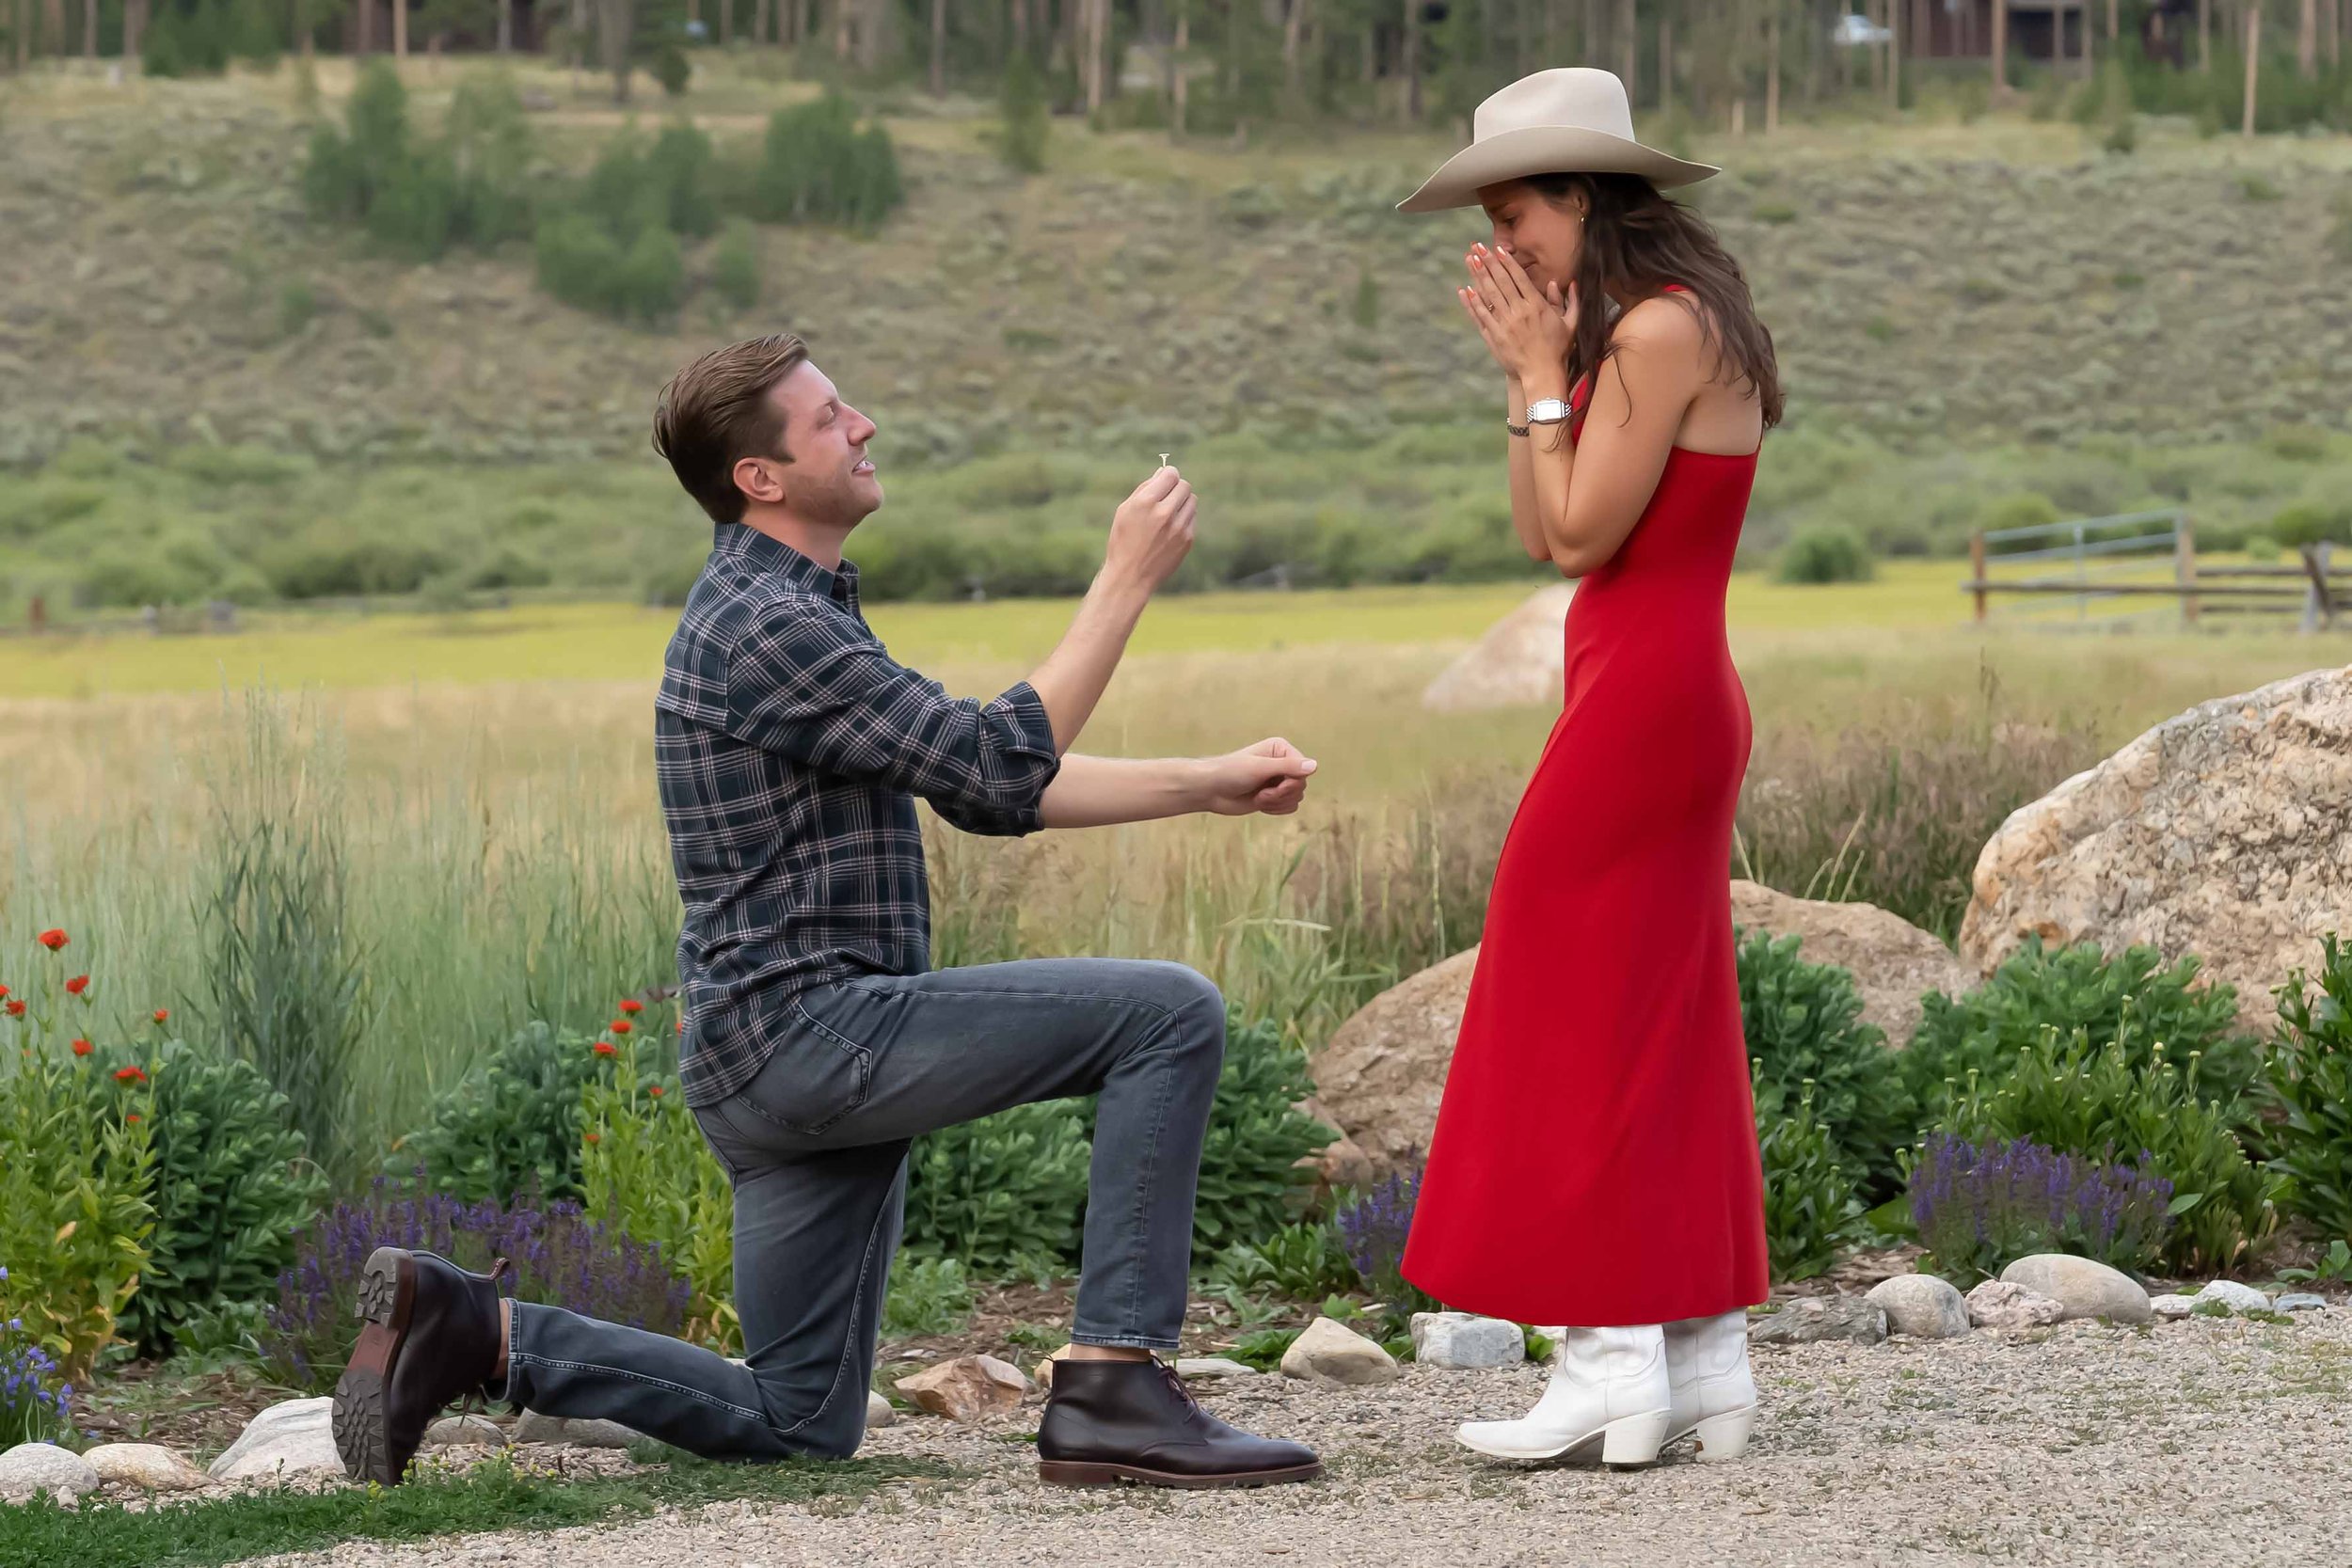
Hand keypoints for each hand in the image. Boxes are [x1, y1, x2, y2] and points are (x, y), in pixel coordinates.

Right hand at [1104, 465, 1196, 594]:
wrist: (1131, 575)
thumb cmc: (1123, 540)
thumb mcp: (1125, 510)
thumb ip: (1145, 488)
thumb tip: (1163, 472)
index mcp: (1145, 502)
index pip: (1171, 474)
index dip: (1168, 474)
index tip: (1165, 479)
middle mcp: (1164, 513)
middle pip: (1184, 485)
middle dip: (1176, 487)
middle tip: (1166, 496)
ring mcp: (1178, 528)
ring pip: (1192, 500)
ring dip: (1182, 502)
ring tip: (1168, 512)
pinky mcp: (1187, 540)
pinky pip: (1192, 517)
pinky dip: (1184, 517)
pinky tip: (1170, 527)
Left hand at [1199, 738, 1316, 816]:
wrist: (1210, 790)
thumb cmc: (1230, 773)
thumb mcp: (1260, 768)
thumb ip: (1288, 767)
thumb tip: (1315, 766)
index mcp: (1281, 749)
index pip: (1304, 769)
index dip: (1290, 783)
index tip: (1269, 785)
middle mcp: (1283, 763)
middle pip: (1301, 786)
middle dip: (1280, 795)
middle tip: (1261, 794)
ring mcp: (1279, 780)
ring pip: (1297, 798)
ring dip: (1277, 803)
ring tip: (1258, 798)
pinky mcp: (1274, 796)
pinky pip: (1290, 807)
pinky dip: (1276, 809)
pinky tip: (1259, 804)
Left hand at [1459, 243, 1574, 386]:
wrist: (1542, 374)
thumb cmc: (1558, 349)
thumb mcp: (1570, 323)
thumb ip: (1570, 301)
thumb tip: (1567, 282)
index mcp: (1536, 306)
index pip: (1519, 278)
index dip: (1507, 262)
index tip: (1497, 249)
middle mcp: (1519, 312)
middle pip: (1501, 282)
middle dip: (1488, 262)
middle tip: (1477, 246)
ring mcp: (1505, 324)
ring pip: (1489, 295)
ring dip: (1478, 276)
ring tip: (1469, 260)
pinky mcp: (1495, 336)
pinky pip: (1481, 315)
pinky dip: (1472, 302)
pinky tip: (1465, 289)